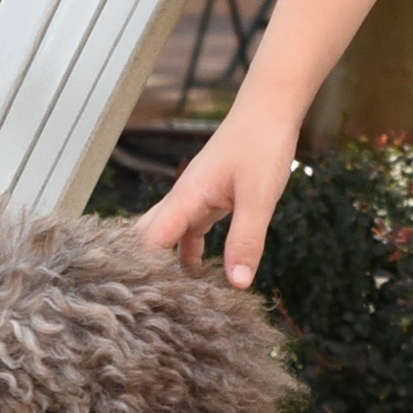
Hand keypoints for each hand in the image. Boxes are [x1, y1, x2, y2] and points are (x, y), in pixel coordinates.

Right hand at [135, 100, 304, 285]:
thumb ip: (246, 240)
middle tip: (151, 303)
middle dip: (145, 268)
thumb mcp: (258, 197)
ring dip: (168, 262)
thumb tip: (236, 283)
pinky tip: (201, 270)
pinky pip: (189, 230)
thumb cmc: (262, 144)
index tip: (142, 300)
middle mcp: (182, 198)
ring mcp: (194, 197)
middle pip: (148, 237)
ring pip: (168, 235)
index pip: (148, 240)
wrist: (271, 110)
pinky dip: (190, 250)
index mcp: (186, 197)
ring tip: (175, 297)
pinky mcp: (209, 198)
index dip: (141, 269)